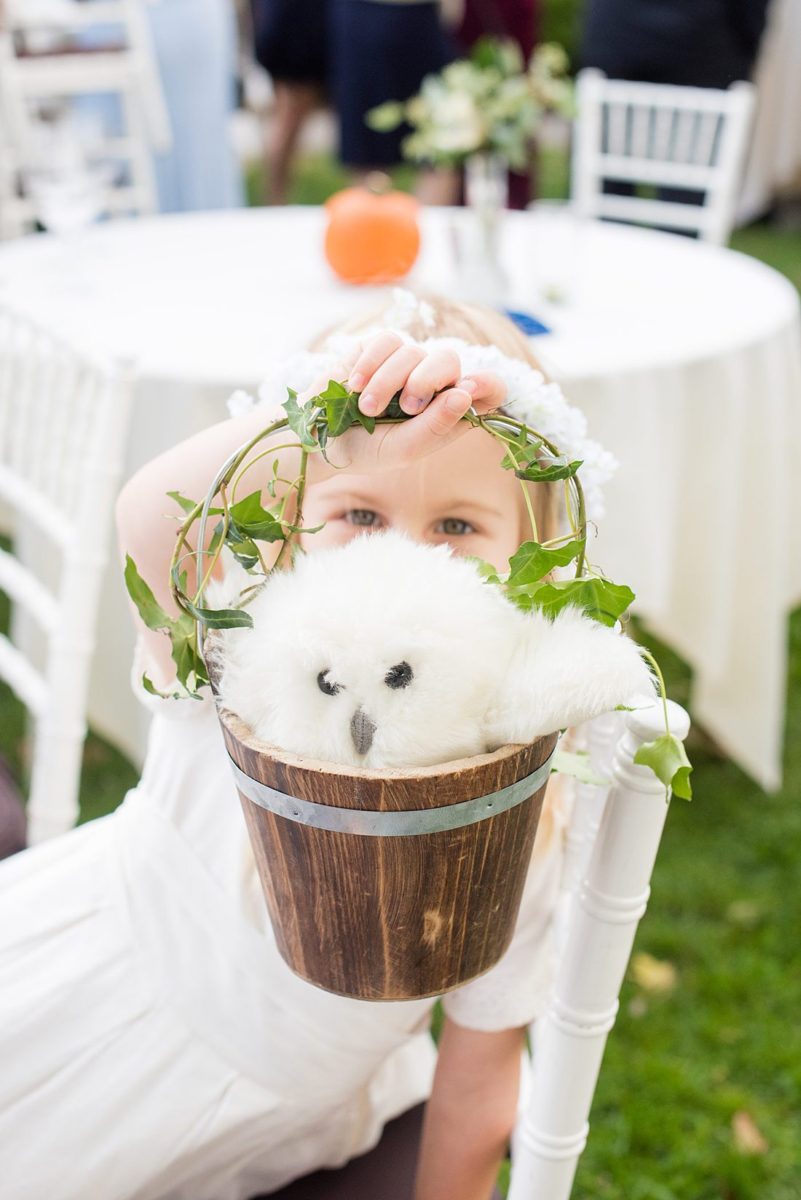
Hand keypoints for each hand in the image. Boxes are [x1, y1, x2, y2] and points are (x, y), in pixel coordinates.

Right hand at [302, 331, 507, 473]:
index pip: (488, 389)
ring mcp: (407, 363)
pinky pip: (386, 341)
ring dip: (387, 382)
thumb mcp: (404, 448)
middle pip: (450, 360)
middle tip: (405, 407)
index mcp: (449, 411)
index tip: (466, 390)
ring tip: (367, 408)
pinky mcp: (379, 348)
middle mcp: (433, 383)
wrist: (320, 436)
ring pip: (413, 351)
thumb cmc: (367, 449)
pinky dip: (370, 364)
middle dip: (428, 380)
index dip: (487, 383)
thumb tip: (465, 393)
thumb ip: (436, 426)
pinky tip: (355, 385)